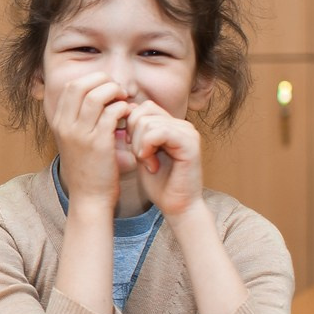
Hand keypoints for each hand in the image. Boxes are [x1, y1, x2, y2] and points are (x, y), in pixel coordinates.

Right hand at [46, 72, 128, 209]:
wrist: (89, 197)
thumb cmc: (86, 169)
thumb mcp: (73, 141)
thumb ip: (78, 119)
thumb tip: (94, 96)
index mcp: (58, 123)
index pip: (71, 86)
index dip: (91, 80)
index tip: (106, 88)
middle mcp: (66, 126)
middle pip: (81, 85)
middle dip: (103, 81)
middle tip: (118, 91)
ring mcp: (80, 134)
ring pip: (97, 96)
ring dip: (115, 93)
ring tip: (124, 101)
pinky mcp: (99, 143)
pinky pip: (113, 113)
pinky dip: (124, 109)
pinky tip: (129, 116)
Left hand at [126, 100, 204, 215]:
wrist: (177, 206)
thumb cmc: (158, 183)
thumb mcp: (141, 152)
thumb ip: (136, 132)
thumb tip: (123, 110)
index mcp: (171, 124)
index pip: (143, 107)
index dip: (130, 126)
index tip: (132, 148)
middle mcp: (181, 124)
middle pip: (143, 111)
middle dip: (133, 135)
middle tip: (141, 157)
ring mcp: (188, 132)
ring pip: (148, 122)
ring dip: (140, 146)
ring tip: (149, 163)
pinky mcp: (190, 143)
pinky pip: (159, 132)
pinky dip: (147, 148)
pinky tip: (152, 164)